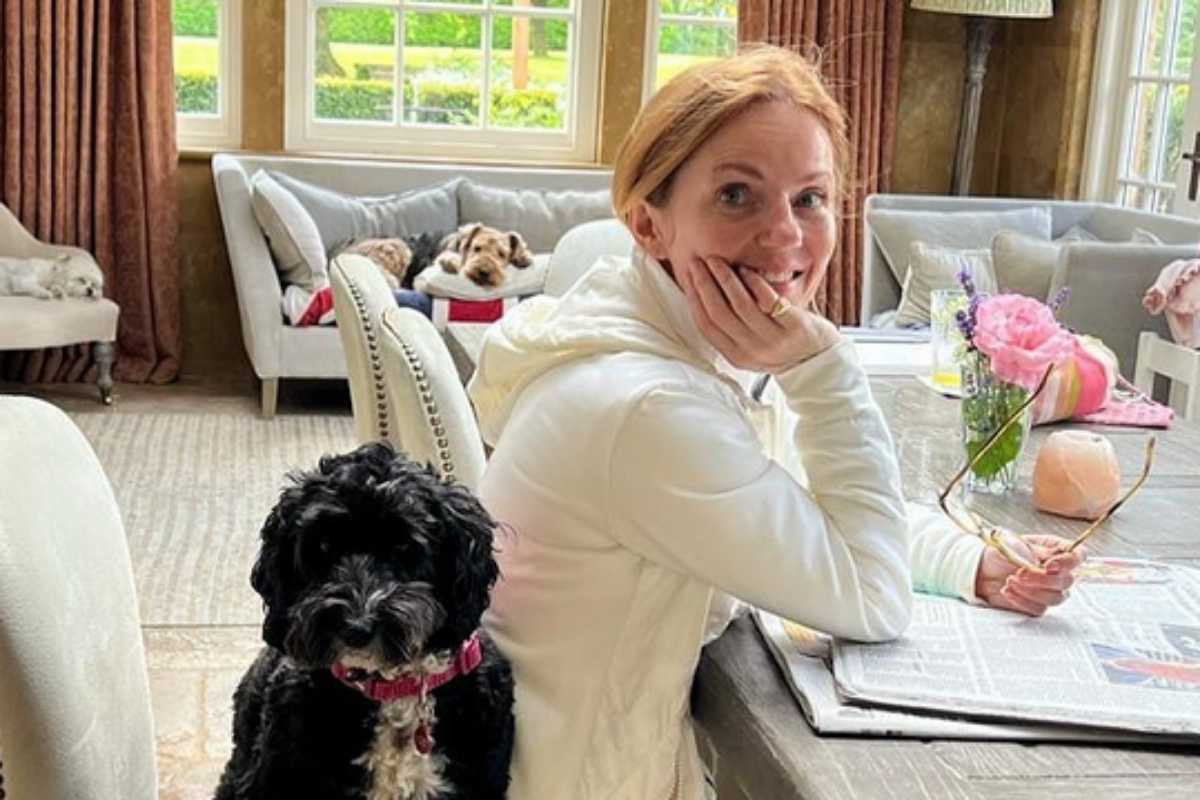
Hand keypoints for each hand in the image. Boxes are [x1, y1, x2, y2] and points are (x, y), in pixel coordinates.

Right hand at [678, 255, 839, 372]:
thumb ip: (730, 329)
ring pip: (741, 306)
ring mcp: (774, 340)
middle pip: (719, 314)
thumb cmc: (782, 345)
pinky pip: (768, 301)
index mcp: (737, 356)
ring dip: (726, 280)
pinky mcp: (794, 328)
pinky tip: (747, 270)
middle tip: (698, 263)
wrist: (819, 360)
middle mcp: (753, 351)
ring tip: (718, 261)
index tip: (688, 275)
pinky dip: (754, 283)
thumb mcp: (751, 346)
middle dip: (705, 284)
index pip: (706, 325)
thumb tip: (702, 296)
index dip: (694, 298)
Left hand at [975, 534, 1085, 616]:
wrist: (982, 568)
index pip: (1078, 556)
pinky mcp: (1038, 604)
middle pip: (1067, 581)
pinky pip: (1039, 609)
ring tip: (1010, 580)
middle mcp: (1058, 572)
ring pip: (1055, 598)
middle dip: (1042, 579)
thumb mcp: (1016, 544)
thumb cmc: (1001, 552)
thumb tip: (1051, 560)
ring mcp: (1050, 590)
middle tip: (1019, 574)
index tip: (1049, 566)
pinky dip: (1022, 601)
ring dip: (1032, 591)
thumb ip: (1036, 552)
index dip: (1068, 562)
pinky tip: (1007, 591)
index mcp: (1056, 550)